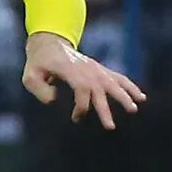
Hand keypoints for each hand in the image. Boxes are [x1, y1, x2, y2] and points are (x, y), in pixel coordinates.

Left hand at [24, 33, 145, 130]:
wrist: (50, 44)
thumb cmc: (38, 63)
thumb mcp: (30, 75)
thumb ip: (39, 89)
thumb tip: (54, 100)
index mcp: (69, 69)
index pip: (81, 88)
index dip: (81, 105)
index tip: (76, 118)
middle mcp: (85, 68)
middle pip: (99, 89)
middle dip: (105, 109)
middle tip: (110, 127)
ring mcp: (95, 68)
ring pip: (113, 82)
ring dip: (124, 96)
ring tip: (134, 109)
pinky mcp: (100, 69)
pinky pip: (118, 77)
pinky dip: (130, 87)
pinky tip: (141, 97)